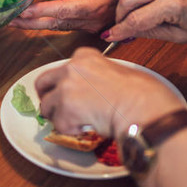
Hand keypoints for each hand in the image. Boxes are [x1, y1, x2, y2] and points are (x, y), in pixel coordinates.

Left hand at [11, 0, 143, 32]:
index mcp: (95, 5)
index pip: (65, 10)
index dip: (43, 11)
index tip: (25, 11)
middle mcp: (92, 21)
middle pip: (56, 24)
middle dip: (31, 23)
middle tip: (9, 19)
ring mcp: (89, 27)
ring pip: (57, 28)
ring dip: (34, 24)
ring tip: (13, 20)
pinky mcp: (86, 28)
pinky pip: (63, 27)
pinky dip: (45, 23)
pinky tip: (30, 21)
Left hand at [35, 47, 184, 136]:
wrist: (143, 106)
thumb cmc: (141, 91)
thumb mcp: (117, 71)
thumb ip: (98, 75)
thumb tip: (93, 90)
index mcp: (84, 55)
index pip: (62, 68)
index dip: (62, 82)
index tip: (66, 92)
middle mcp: (70, 68)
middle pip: (43, 82)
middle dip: (47, 96)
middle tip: (55, 109)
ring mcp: (65, 88)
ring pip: (46, 107)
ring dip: (59, 117)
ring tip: (77, 123)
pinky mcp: (65, 110)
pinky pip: (58, 125)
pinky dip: (70, 130)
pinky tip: (86, 128)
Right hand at [107, 0, 186, 42]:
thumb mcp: (179, 36)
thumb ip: (149, 32)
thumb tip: (125, 33)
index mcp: (173, 3)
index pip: (136, 19)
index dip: (120, 30)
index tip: (109, 36)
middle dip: (119, 15)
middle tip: (120, 27)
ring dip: (126, 4)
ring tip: (130, 18)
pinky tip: (143, 5)